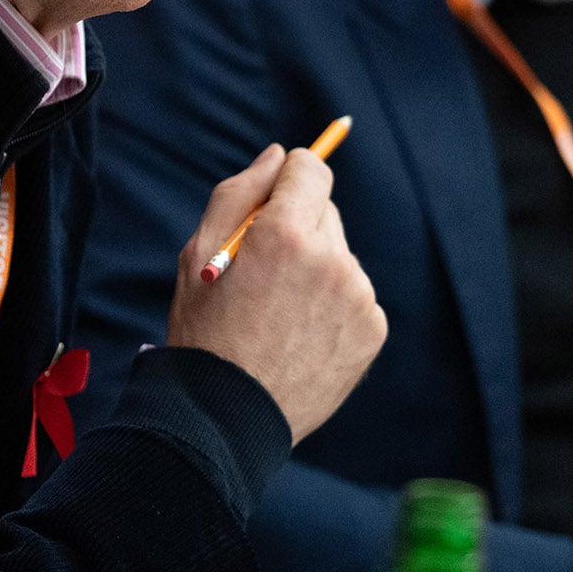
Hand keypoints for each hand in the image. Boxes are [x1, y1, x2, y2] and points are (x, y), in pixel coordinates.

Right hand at [165, 144, 386, 442]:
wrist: (229, 416)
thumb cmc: (205, 331)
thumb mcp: (198, 254)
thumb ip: (239, 193)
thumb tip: (278, 155)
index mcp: (285, 233)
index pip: (309, 167)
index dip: (286, 179)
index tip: (271, 200)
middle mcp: (332, 258)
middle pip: (325, 210)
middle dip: (297, 226)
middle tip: (263, 272)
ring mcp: (358, 295)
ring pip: (340, 253)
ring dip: (316, 266)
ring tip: (280, 311)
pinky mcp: (373, 328)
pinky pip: (355, 293)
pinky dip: (333, 303)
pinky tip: (302, 333)